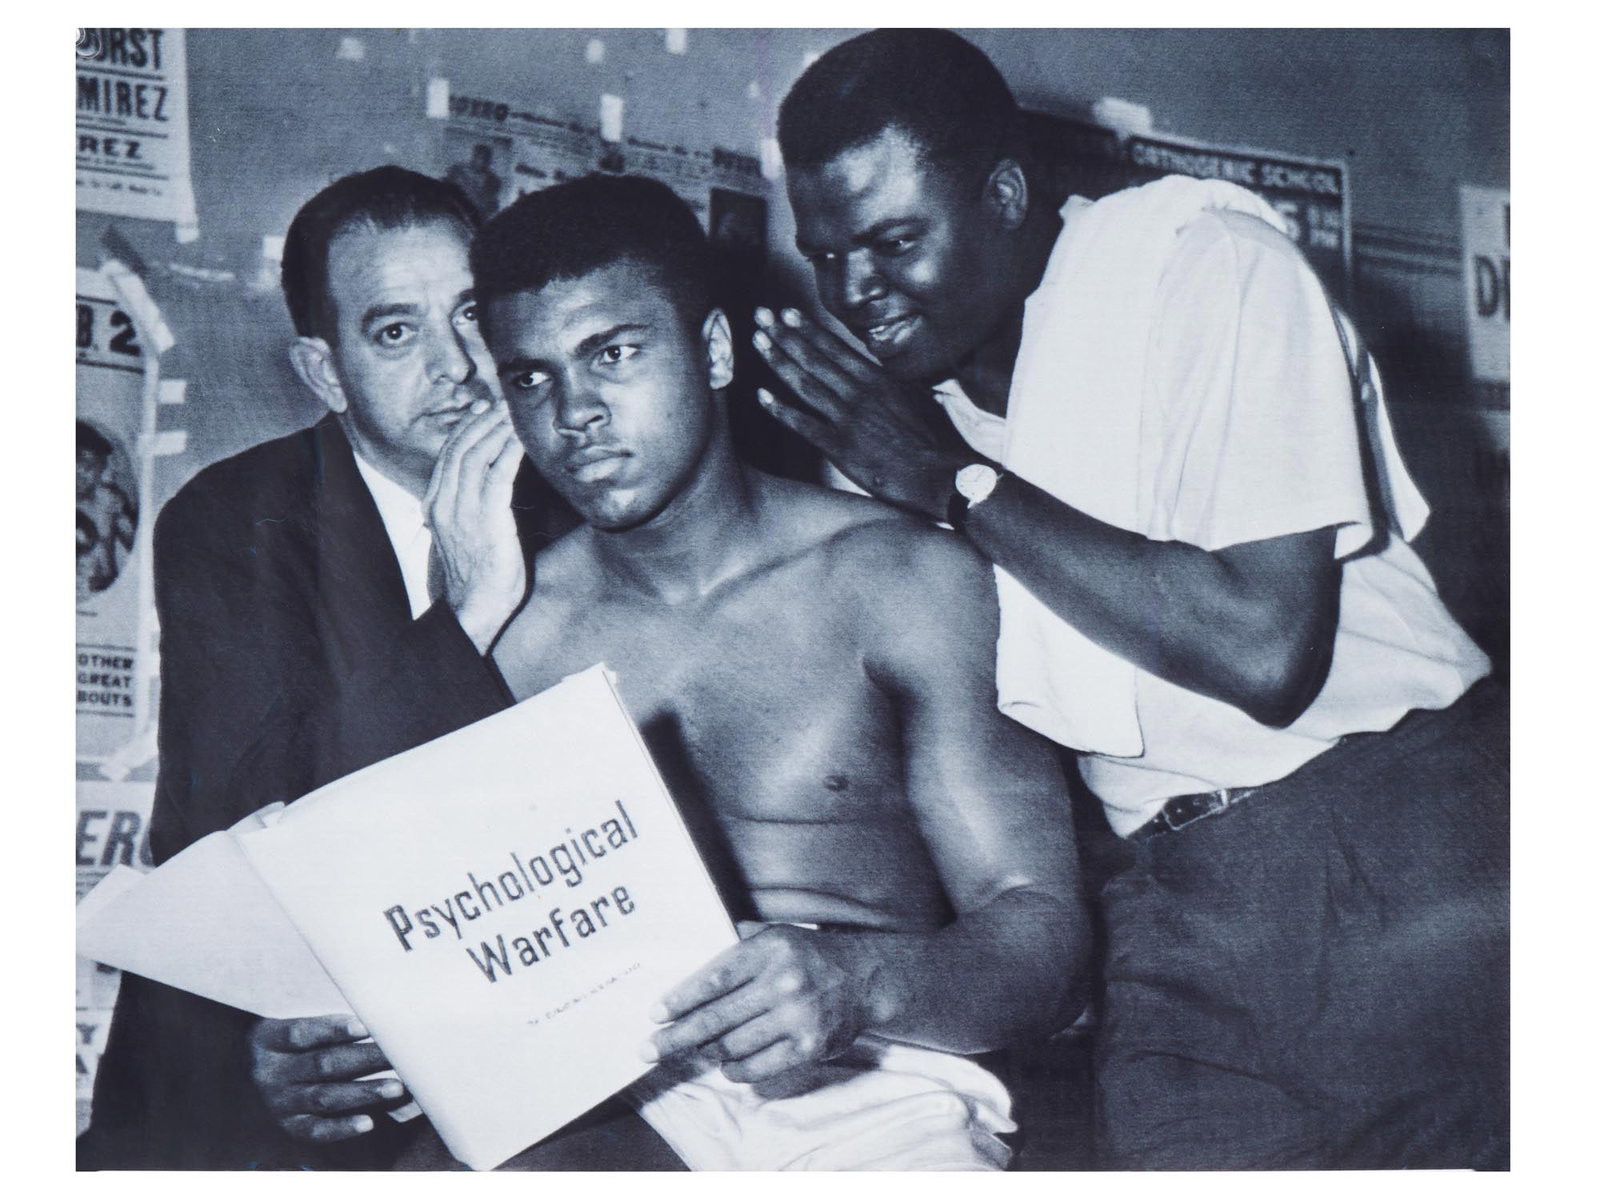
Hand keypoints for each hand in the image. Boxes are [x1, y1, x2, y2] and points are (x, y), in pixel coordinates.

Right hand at [248, 1014, 408, 1143]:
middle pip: (322, 1064)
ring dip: (363, 1092)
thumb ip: (327, 1025)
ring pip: (325, 1097)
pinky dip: (342, 1127)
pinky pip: (316, 1130)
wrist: (249, 1076)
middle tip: (398, 1055)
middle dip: (364, 1059)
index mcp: (271, 1040)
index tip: (366, 1026)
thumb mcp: (295, 1027)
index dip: (333, 1030)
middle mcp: (273, 1073)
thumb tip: (378, 1020)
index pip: (302, 1034)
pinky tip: (368, 1122)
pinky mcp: (290, 1125)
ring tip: (396, 1088)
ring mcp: (281, 1102)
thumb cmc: (292, 1043)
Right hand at [423, 401, 526, 652]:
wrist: (475, 608)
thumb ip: (472, 508)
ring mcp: (463, 510)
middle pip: (461, 447)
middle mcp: (445, 502)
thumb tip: (488, 489)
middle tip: (503, 401)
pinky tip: (521, 439)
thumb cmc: (479, 574)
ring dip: (496, 430)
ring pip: (476, 455)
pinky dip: (509, 452)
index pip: (450, 454)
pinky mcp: (487, 519)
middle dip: (483, 420)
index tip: (485, 408)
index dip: (468, 428)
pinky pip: (497, 475)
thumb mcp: (468, 534)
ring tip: (513, 412)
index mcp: (437, 503)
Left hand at [643, 924, 870, 1083]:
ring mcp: (796, 1016)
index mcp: (769, 949)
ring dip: (708, 1052)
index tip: (655, 1015)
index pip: (714, 979)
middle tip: (648, 1050)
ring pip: (733, 1045)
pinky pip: (758, 1066)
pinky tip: (727, 1065)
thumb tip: (694, 961)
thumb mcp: (777, 935)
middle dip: (676, 1037)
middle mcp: (782, 982)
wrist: (865, 977)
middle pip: (715, 1018)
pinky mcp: (808, 1046)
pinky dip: (736, 1070)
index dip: (681, 999)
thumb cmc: (809, 956)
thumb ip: (738, 945)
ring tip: (696, 1051)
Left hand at [751, 306, 963, 516]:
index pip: (836, 348)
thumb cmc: (930, 440)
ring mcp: (847, 417)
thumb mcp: (915, 399)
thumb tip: (881, 373)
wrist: (934, 473)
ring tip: (758, 342)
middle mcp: (859, 392)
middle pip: (814, 358)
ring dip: (779, 361)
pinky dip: (781, 409)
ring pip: (805, 383)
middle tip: (761, 317)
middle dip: (784, 335)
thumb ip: (892, 384)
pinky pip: (803, 423)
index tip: (787, 314)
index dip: (808, 329)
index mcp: (877, 378)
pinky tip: (761, 396)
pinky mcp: (839, 445)